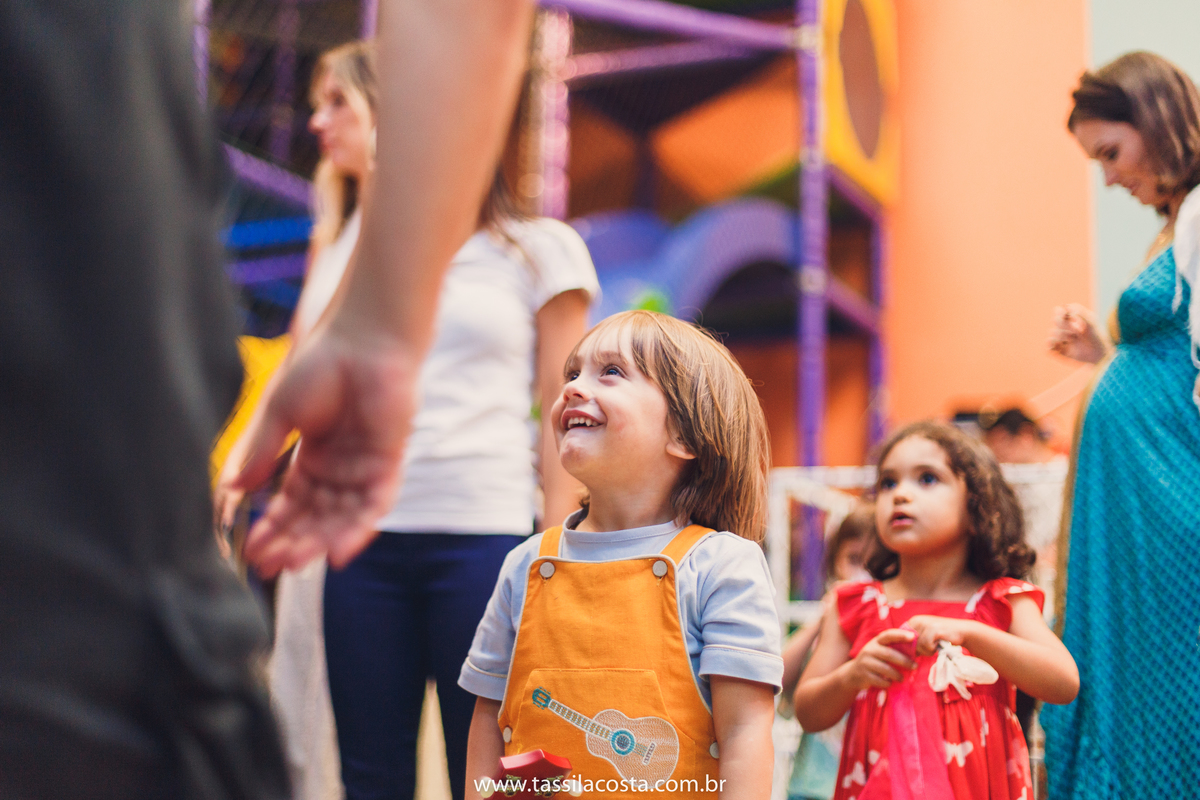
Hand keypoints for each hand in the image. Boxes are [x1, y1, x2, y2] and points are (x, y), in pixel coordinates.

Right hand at [233, 324, 420, 576]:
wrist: (363, 337)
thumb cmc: (322, 362)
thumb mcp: (279, 412)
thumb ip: (260, 452)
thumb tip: (232, 491)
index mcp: (313, 455)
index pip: (291, 502)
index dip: (272, 527)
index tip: (251, 551)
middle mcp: (340, 466)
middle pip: (315, 516)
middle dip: (292, 542)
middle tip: (269, 568)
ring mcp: (366, 465)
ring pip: (343, 517)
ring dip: (320, 542)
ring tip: (295, 564)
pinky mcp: (390, 460)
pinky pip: (376, 504)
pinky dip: (359, 529)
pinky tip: (339, 553)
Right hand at [844, 628, 916, 689]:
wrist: (853, 674)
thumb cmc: (873, 661)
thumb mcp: (880, 651)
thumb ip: (893, 649)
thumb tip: (915, 651)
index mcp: (876, 642)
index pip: (888, 635)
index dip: (900, 635)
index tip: (914, 637)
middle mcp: (869, 650)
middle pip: (889, 654)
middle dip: (904, 661)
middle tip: (915, 666)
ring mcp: (865, 662)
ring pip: (885, 669)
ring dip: (897, 675)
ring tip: (902, 678)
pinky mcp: (864, 675)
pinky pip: (880, 681)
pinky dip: (888, 683)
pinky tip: (889, 683)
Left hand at [905, 615, 978, 656]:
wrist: (962, 632)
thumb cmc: (943, 637)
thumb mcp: (925, 637)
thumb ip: (914, 642)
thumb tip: (902, 653)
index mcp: (913, 621)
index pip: (902, 638)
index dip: (910, 647)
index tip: (921, 648)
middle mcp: (917, 620)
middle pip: (910, 644)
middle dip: (920, 649)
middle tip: (931, 646)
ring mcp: (925, 624)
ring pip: (918, 646)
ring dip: (927, 650)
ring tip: (936, 644)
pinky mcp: (933, 629)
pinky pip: (927, 646)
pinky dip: (933, 649)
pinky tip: (940, 644)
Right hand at [1048, 303, 1108, 363]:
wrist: (1100, 354)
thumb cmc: (1097, 337)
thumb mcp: (1091, 322)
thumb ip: (1080, 312)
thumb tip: (1066, 307)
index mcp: (1070, 320)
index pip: (1058, 311)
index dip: (1061, 312)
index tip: (1069, 315)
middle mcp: (1064, 329)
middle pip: (1055, 320)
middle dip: (1065, 324)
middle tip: (1077, 330)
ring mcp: (1060, 340)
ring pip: (1052, 333)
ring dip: (1062, 335)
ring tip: (1073, 340)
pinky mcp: (1058, 352)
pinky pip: (1048, 348)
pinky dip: (1052, 345)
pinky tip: (1062, 345)